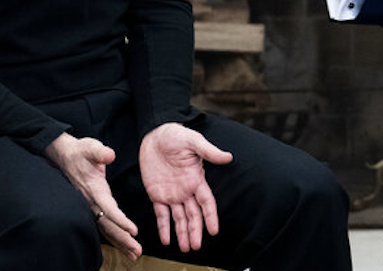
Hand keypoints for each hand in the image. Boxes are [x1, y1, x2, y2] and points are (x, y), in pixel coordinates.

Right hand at [45, 132, 141, 260]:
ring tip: (133, 254)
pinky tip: (122, 245)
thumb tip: (109, 155)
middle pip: (108, 225)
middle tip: (137, 251)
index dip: (120, 220)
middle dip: (122, 239)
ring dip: (119, 242)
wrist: (65, 156)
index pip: (108, 208)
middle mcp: (91, 201)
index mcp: (94, 189)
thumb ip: (100, 152)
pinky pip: (103, 226)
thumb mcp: (91, 148)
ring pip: (105, 229)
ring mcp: (90, 206)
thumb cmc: (81, 152)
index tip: (133, 230)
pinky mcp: (92, 207)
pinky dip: (114, 237)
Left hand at [139, 123, 233, 252]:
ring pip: (179, 218)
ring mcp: (172, 194)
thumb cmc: (176, 135)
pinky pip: (161, 214)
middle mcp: (186, 190)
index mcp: (196, 179)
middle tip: (195, 246)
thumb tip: (228, 157)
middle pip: (193, 215)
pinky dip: (163, 227)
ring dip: (182, 233)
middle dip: (195, 230)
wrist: (154, 134)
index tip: (214, 231)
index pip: (206, 202)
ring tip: (185, 248)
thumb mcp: (194, 141)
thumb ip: (209, 152)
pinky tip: (166, 240)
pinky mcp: (157, 194)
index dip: (210, 217)